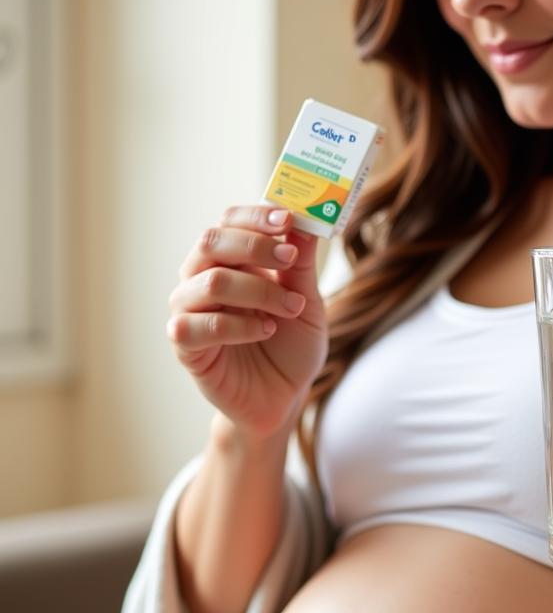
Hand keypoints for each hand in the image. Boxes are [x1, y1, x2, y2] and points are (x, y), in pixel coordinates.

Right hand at [167, 206, 328, 440]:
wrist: (284, 398)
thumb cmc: (291, 347)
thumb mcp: (306, 303)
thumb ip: (301, 267)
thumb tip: (306, 223)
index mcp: (232, 262)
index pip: (229, 222)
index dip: (255, 215)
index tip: (288, 218)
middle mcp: (203, 279)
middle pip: (211, 241)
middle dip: (255, 245)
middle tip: (290, 258)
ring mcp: (190, 311)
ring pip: (209, 281)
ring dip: (258, 290)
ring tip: (290, 308)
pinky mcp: (186, 346)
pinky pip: (197, 325)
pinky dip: (239, 325)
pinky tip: (265, 331)